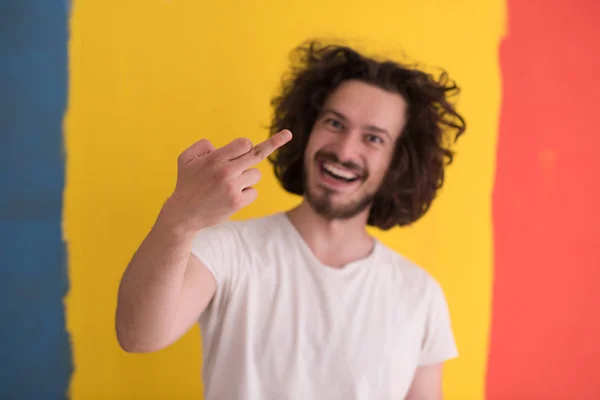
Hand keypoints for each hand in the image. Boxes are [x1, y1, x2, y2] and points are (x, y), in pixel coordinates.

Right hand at [159, 130, 292, 233]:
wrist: (183, 214)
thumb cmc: (186, 183)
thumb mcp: (185, 159)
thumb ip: (202, 146)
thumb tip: (220, 146)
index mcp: (215, 159)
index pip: (244, 143)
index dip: (245, 145)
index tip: (254, 142)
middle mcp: (226, 171)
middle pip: (257, 154)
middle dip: (274, 142)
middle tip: (288, 134)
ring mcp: (233, 188)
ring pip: (255, 175)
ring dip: (247, 177)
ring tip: (229, 184)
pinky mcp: (237, 202)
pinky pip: (253, 192)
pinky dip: (246, 193)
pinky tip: (231, 197)